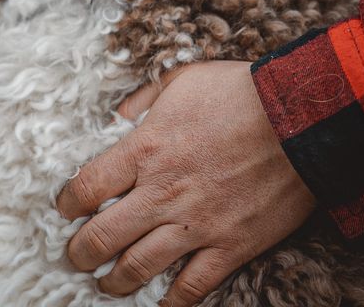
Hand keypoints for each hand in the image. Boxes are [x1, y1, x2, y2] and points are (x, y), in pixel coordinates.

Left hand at [56, 61, 315, 305]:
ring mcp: (196, 224)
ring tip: (106, 284)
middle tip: (75, 257)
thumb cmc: (240, 92)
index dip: (67, 202)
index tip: (64, 208)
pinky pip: (192, 287)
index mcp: (145, 149)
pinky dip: (171, 303)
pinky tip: (159, 306)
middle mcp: (162, 192)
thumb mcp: (182, 78)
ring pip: (139, 267)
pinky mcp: (230, 246)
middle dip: (81, 252)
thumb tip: (121, 113)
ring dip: (115, 280)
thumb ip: (145, 98)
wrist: (300, 119)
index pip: (87, 186)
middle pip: (103, 235)